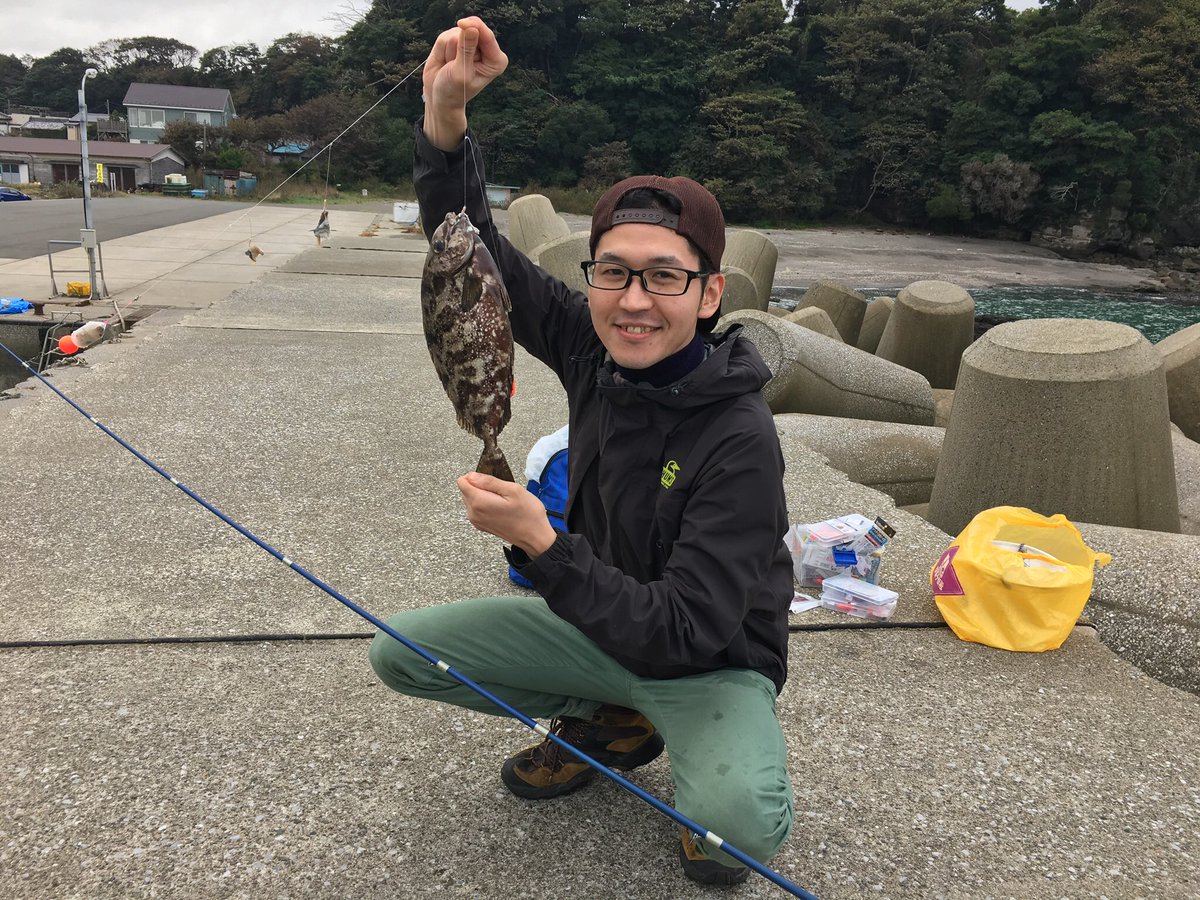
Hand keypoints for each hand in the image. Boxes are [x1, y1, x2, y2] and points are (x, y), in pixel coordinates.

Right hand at [423, 16, 508, 150]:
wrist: (439, 98)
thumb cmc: (453, 92)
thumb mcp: (460, 73)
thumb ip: (466, 50)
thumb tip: (471, 27)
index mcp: (495, 61)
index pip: (487, 36)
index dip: (474, 28)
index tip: (462, 24)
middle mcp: (486, 50)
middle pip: (470, 30)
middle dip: (456, 47)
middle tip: (454, 66)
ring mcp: (471, 44)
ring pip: (455, 32)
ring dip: (447, 50)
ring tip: (449, 66)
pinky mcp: (457, 41)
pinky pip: (444, 36)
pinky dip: (440, 49)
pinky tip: (444, 61)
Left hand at [457, 471, 557, 557]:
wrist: (535, 537)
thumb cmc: (528, 514)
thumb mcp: (512, 490)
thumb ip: (489, 481)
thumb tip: (472, 476)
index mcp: (479, 503)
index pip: (462, 481)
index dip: (476, 476)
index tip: (491, 481)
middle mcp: (474, 513)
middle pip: (466, 490)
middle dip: (480, 486)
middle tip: (500, 491)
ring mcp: (477, 521)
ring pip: (471, 499)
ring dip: (484, 495)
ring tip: (502, 500)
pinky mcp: (481, 525)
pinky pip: (476, 508)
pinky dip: (486, 504)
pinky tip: (501, 507)